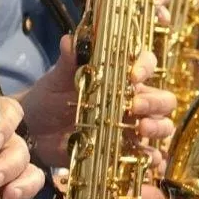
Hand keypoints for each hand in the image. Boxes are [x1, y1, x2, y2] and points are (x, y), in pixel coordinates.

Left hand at [17, 37, 176, 167]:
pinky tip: (150, 159)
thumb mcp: (58, 77)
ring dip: (158, 127)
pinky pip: (148, 155)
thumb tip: (70, 40)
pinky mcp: (124, 150)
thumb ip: (68, 60)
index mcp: (120, 77)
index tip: (134, 75)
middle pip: (162, 98)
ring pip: (162, 124)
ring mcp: (131, 127)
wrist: (36, 130)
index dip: (146, 66)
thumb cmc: (51, 96)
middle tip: (135, 107)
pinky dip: (153, 157)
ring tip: (142, 130)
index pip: (146, 64)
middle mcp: (132, 100)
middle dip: (155, 102)